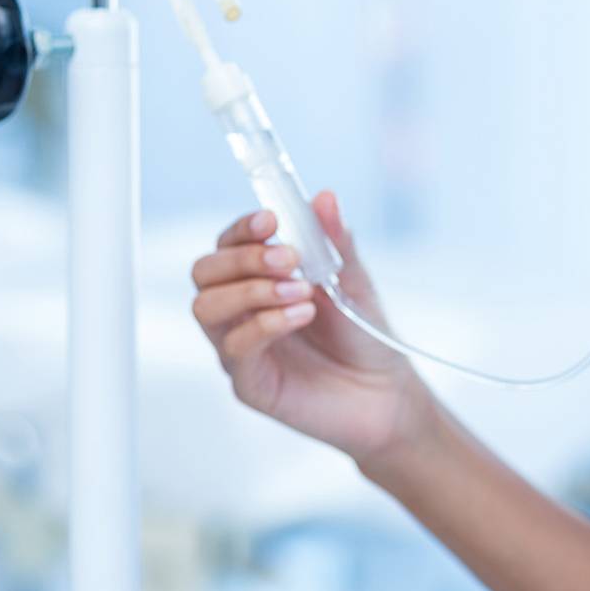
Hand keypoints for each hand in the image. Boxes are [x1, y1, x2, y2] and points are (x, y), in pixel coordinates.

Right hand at [189, 191, 430, 461]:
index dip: (241, 229)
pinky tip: (301, 314)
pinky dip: (265, 324)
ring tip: (299, 290)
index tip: (270, 219)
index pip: (226, 245)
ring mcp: (239, 348)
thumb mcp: (353, 280)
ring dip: (251, 290)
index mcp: (257, 280)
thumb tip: (325, 197)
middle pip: (203, 272)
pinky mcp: (249, 383)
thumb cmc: (362, 335)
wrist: (386, 393)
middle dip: (243, 258)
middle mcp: (239, 312)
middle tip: (289, 259)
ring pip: (206, 308)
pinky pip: (234, 349)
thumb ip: (335, 242)